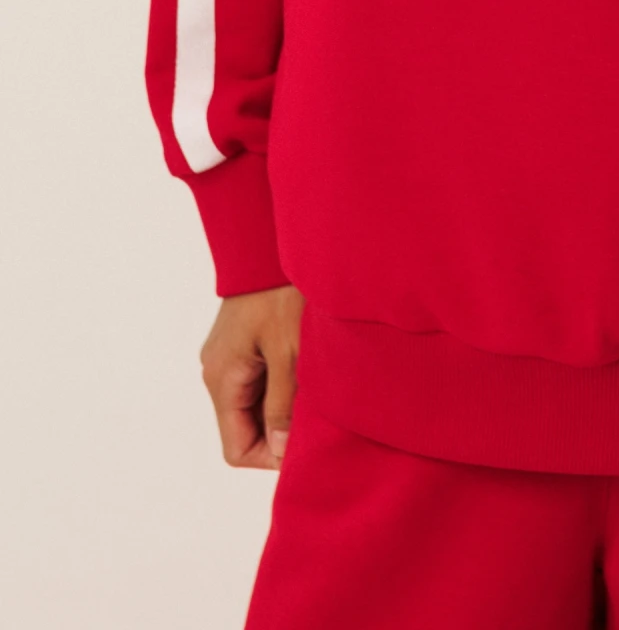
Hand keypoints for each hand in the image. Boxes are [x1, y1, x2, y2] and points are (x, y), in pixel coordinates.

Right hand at [199, 283, 304, 468]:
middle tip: (318, 416)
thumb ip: (283, 405)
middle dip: (280, 430)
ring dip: (284, 405)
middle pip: (246, 427)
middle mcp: (218, 371)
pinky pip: (259, 379)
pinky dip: (282, 383)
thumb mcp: (289, 352)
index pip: (237, 448)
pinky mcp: (242, 342)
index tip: (305, 446)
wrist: (268, 242)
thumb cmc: (280, 292)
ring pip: (255, 403)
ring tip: (315, 389)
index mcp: (221, 379)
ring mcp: (228, 356)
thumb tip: (278, 452)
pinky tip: (307, 368)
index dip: (270, 458)